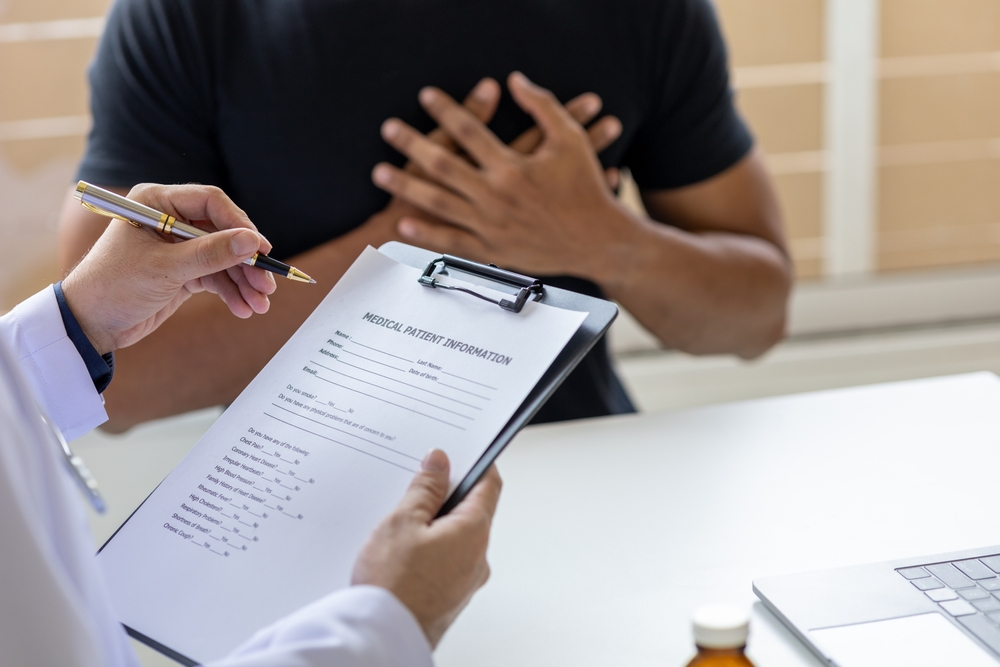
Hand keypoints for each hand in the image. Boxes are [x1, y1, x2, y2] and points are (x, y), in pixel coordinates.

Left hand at [61, 184, 275, 354]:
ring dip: (244, 282)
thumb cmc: (113, 286)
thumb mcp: (166, 269)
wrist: (89, 324)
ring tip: (260, 304)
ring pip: (224, 259)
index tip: (261, 249)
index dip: (240, 225)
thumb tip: (252, 242)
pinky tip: (243, 308)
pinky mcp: (182, 272)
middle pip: (223, 233)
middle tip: (267, 283)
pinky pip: (216, 277)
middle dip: (246, 262)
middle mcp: (170, 220)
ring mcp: (178, 247)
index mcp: (157, 203)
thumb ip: (211, 254)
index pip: (211, 203)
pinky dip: (231, 293)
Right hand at [351, 450, 501, 647]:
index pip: (488, 486)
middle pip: (471, 511)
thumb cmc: (392, 584)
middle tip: (418, 484)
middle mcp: (478, 557)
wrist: (381, 636)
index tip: (460, 452)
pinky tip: (403, 550)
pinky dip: (430, 548)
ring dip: (435, 524)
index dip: (476, 463)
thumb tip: (439, 463)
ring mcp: (465, 580)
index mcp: (473, 532)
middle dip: (446, 494)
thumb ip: (424, 489)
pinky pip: (446, 560)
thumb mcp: (403, 522)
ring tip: (402, 522)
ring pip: (456, 537)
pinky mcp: (449, 595)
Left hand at [371, 72, 626, 278]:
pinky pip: (452, 241)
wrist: (599, 241)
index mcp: (513, 168)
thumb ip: (542, 106)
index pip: (470, 131)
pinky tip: (404, 221)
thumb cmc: (586, 189)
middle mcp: (497, 196)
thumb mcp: (570, 140)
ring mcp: (491, 225)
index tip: (426, 95)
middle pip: (443, 165)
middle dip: (412, 144)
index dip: (446, 109)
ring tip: (380, 172)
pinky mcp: (493, 249)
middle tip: (389, 129)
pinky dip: (426, 233)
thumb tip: (515, 78)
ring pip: (439, 202)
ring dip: (407, 186)